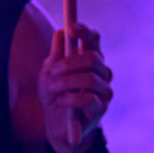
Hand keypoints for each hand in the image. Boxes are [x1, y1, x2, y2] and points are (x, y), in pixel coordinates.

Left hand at [39, 23, 112, 152]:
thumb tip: (61, 32)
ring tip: (52, 88)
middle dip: (69, 63)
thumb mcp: (49, 72)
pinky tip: (61, 101)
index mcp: (90, 58)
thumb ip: (56, 54)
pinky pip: (88, 99)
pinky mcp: (101, 108)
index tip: (71, 28)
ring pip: (90, 79)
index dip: (85, 31)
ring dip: (66, 82)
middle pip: (93, 58)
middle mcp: (102, 71)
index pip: (94, 39)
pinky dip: (70, 98)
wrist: (56, 124)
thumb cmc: (55, 93)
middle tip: (53, 71)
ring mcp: (104, 90)